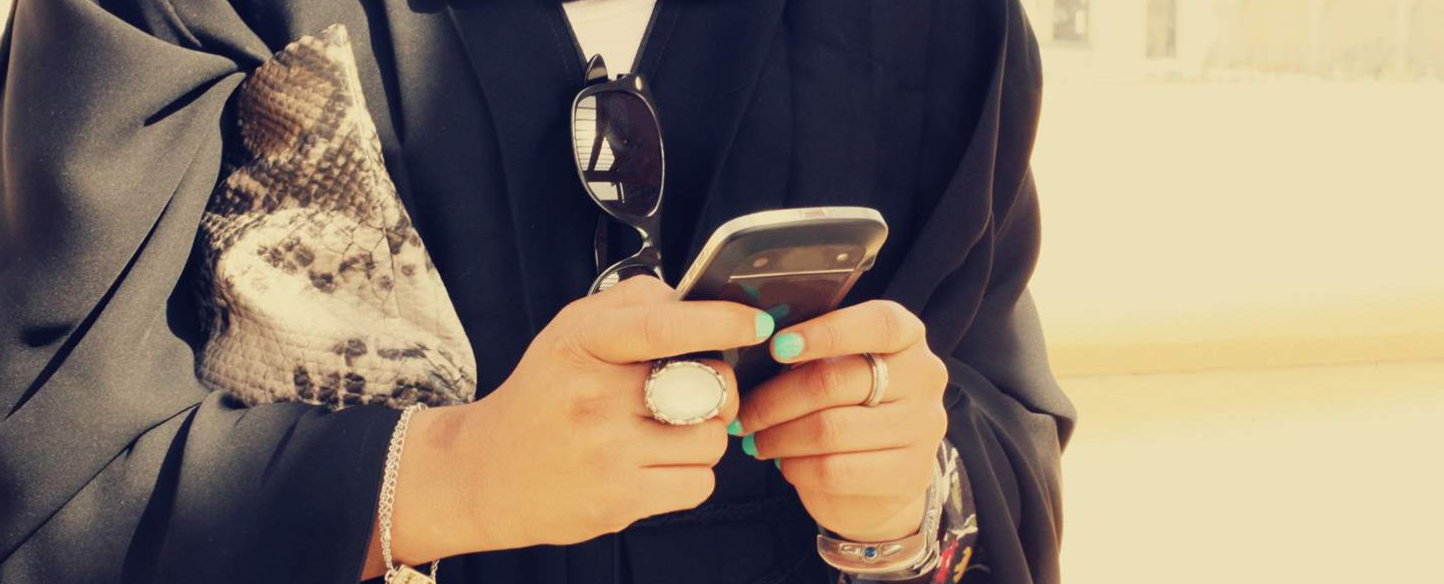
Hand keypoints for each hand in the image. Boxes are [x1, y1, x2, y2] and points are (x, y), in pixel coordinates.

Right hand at [367, 277, 772, 575]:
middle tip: (694, 391)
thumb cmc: (542, 397)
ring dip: (704, 434)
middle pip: (707, 384)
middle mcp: (594, 397)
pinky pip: (700, 483)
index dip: (722, 322)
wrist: (484, 473)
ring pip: (712, 438)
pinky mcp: (620, 501)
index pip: (665, 326)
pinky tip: (659, 463)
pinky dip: (692, 473)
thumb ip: (633, 303)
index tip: (757, 322)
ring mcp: (608, 453)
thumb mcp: (570, 330)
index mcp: (583, 344)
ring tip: (667, 432)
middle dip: (717, 387)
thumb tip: (694, 299)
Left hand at [736, 300, 948, 542]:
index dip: (825, 332)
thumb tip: (751, 346)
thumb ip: (809, 350)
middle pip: (835, 381)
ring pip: (830, 429)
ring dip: (779, 436)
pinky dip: (797, 467)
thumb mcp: (837, 365)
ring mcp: (923, 428)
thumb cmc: (848, 403)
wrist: (883, 473)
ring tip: (756, 440)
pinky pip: (835, 471)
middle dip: (776, 398)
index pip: (878, 324)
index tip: (777, 346)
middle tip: (743, 413)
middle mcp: (925, 377)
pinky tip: (784, 463)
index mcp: (908, 337)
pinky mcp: (910, 474)